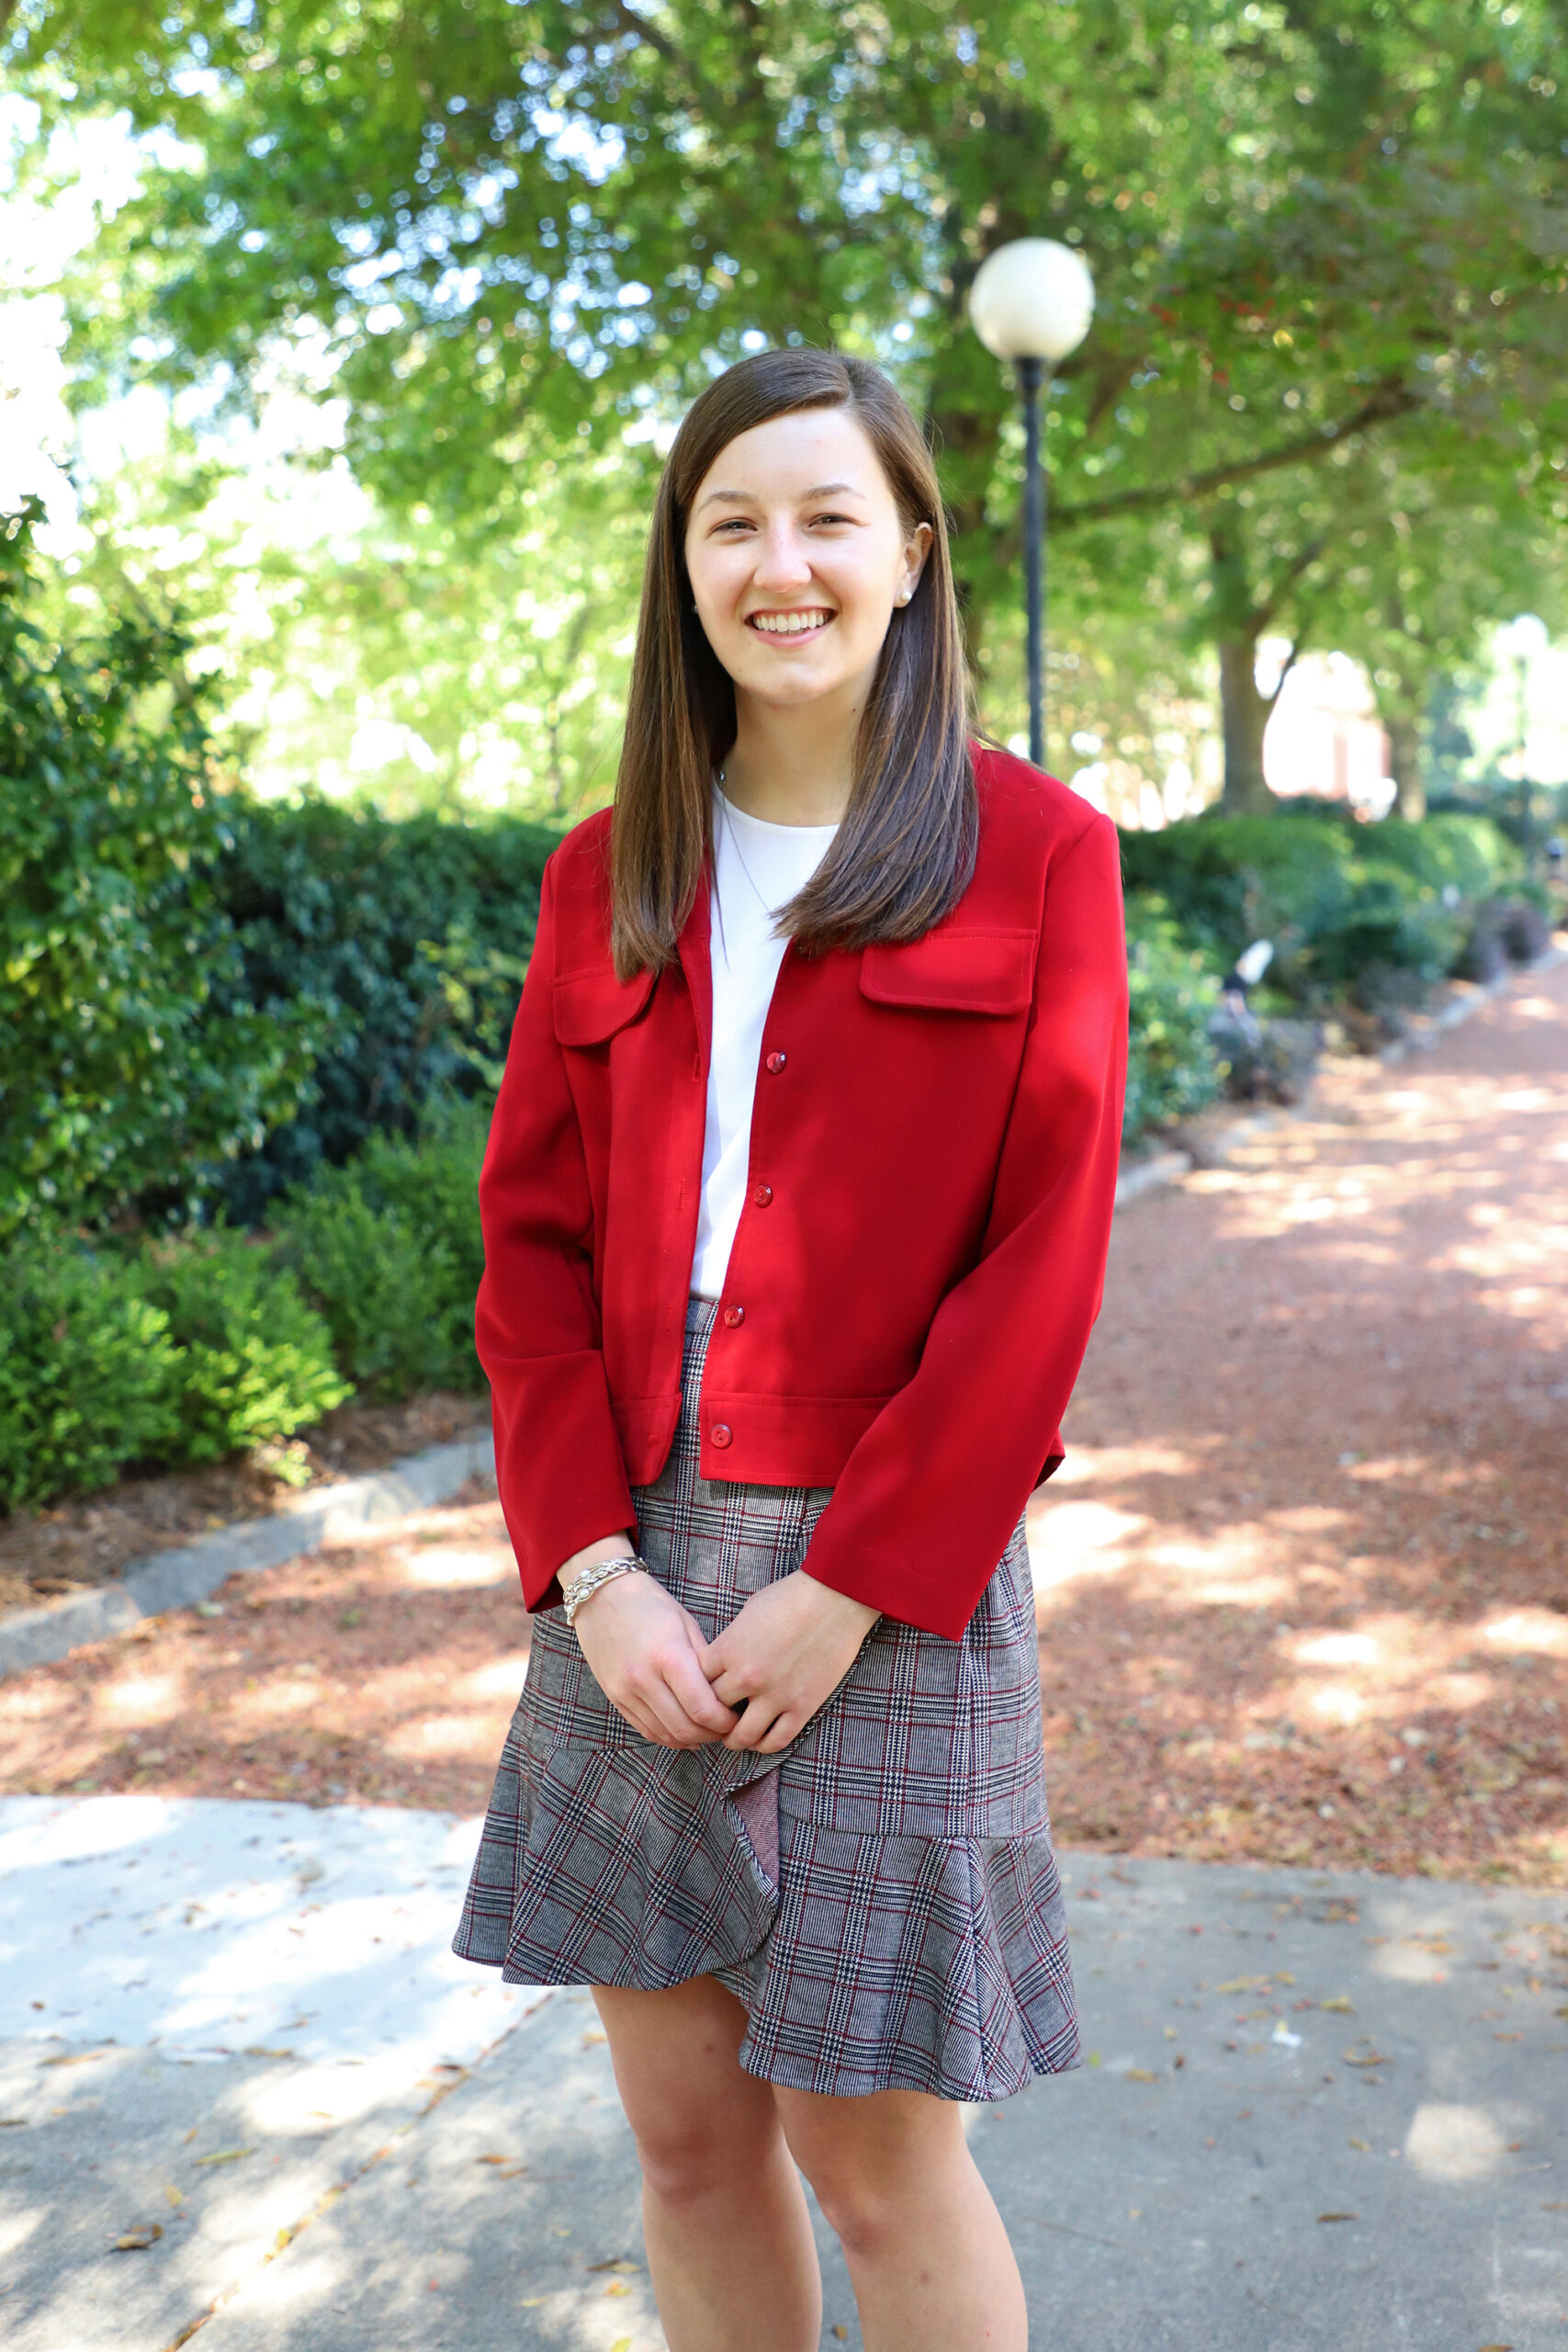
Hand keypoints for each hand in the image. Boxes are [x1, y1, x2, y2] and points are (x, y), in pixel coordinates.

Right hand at [570, 1570, 739, 1749]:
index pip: (702, 1707)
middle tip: (726, 1729)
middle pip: (684, 1728)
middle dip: (711, 1734)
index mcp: (668, 1656)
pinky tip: (684, 1733)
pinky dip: (668, 1736)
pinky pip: (645, 1730)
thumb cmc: (649, 1604)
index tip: (736, 1719)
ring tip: (707, 1731)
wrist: (601, 1595)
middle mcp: (643, 1679)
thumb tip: (726, 1692)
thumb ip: (705, 1661)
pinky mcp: (614, 1697)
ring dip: (691, 1740)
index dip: (724, 1722)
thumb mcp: (685, 1624)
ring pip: (665, 1734)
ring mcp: (625, 1691)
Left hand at [702, 1572, 879, 1754]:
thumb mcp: (747, 1614)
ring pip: (741, 1737)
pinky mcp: (802, 1706)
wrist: (835, 1598)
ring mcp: (775, 1695)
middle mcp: (747, 1677)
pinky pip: (776, 1741)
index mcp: (728, 1650)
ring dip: (734, 1739)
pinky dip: (764, 1745)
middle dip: (712, 1715)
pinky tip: (761, 1738)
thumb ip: (730, 1643)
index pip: (695, 1683)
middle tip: (715, 1718)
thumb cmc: (790, 1597)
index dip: (697, 1689)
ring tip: (735, 1735)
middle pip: (713, 1711)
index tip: (704, 1691)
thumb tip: (722, 1663)